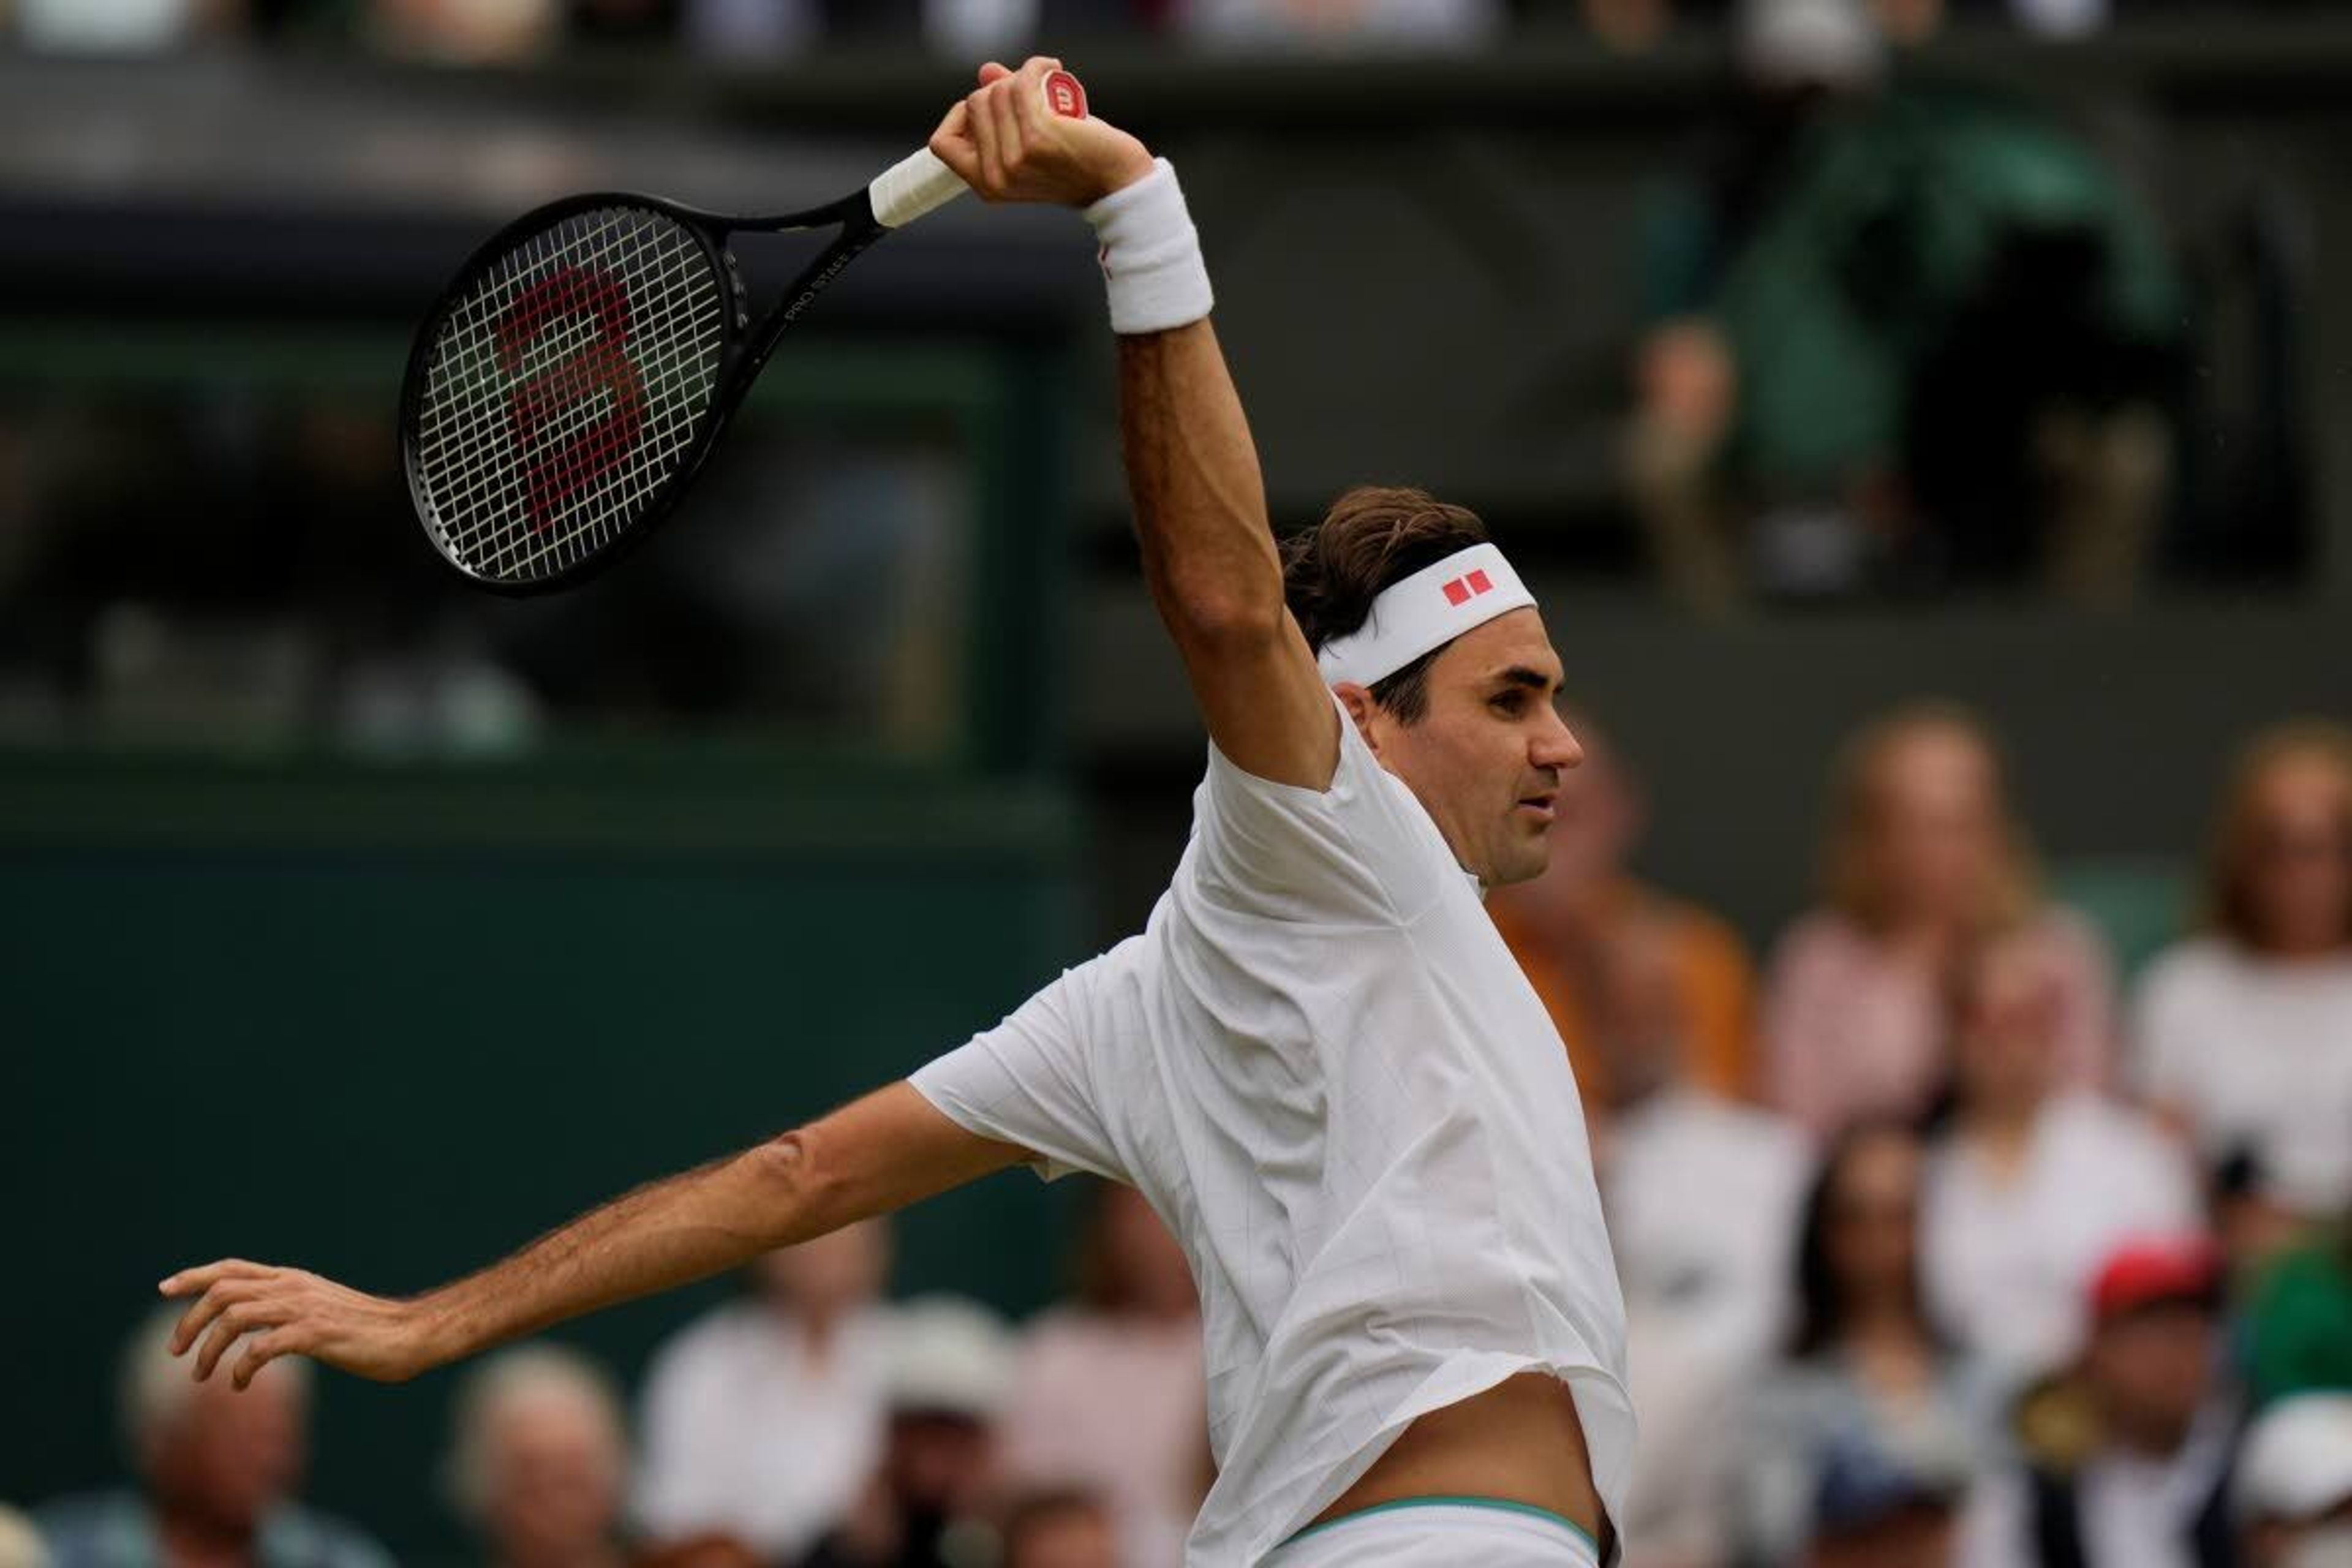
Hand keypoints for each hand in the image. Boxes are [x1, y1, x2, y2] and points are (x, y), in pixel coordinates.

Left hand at [159, 1259, 438, 1389]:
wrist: (411, 1334)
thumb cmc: (369, 1329)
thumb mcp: (322, 1308)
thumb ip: (291, 1307)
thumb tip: (258, 1323)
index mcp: (293, 1279)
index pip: (232, 1268)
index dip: (194, 1276)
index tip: (164, 1289)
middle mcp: (293, 1287)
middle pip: (222, 1291)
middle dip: (190, 1321)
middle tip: (178, 1353)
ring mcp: (304, 1308)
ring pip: (234, 1317)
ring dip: (209, 1347)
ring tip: (202, 1375)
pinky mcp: (315, 1334)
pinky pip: (261, 1348)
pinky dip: (241, 1367)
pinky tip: (239, 1383)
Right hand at [929, 57, 1154, 207]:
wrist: (1117, 182)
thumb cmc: (1076, 162)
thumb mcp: (1030, 141)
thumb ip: (1004, 111)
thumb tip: (987, 72)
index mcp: (987, 185)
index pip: (942, 143)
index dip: (960, 116)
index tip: (988, 106)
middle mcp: (996, 176)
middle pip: (973, 104)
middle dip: (1001, 89)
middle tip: (1031, 94)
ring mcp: (1015, 158)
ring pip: (996, 91)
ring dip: (1023, 77)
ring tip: (1046, 84)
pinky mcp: (1037, 136)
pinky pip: (1022, 82)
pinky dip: (1037, 67)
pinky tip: (1053, 69)